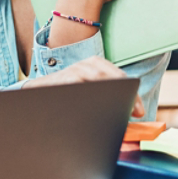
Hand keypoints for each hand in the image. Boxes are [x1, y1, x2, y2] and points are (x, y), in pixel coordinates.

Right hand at [23, 56, 144, 117]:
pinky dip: (92, 94)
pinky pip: (82, 83)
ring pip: (99, 78)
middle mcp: (87, 64)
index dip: (132, 94)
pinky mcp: (66, 78)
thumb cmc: (66, 94)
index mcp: (96, 65)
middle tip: (134, 114)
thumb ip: (104, 96)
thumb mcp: (87, 91)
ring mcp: (75, 69)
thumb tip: (129, 113)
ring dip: (112, 94)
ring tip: (120, 109)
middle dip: (126, 95)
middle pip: (113, 76)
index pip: (120, 76)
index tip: (139, 112)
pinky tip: (99, 105)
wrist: (37, 92)